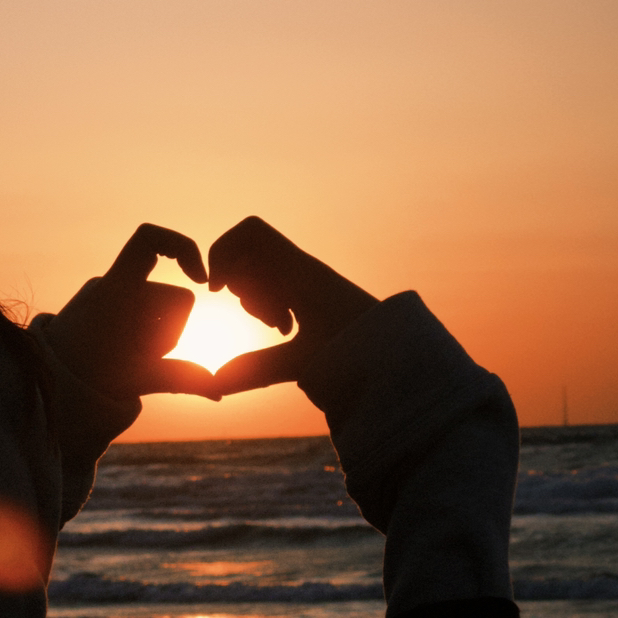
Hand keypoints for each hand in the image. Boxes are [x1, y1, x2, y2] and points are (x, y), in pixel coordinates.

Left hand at [43, 224, 219, 400]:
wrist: (47, 384)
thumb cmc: (87, 380)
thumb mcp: (136, 379)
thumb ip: (180, 379)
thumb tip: (219, 392)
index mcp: (116, 291)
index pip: (149, 239)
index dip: (182, 246)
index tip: (200, 279)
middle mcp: (112, 284)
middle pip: (172, 297)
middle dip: (170, 329)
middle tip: (140, 357)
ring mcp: (109, 294)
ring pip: (160, 309)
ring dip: (157, 334)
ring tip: (128, 356)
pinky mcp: (106, 305)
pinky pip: (144, 312)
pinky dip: (146, 333)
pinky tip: (127, 353)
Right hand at [207, 217, 378, 394]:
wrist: (405, 354)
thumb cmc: (362, 354)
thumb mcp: (304, 364)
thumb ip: (255, 370)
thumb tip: (212, 384)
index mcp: (300, 271)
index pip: (249, 232)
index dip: (223, 253)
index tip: (219, 291)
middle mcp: (303, 269)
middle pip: (248, 255)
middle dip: (242, 287)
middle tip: (267, 321)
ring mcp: (308, 280)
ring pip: (262, 273)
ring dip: (257, 299)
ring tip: (282, 329)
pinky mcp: (314, 295)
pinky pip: (279, 286)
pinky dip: (271, 306)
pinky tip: (286, 331)